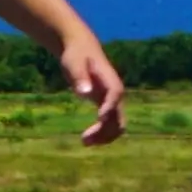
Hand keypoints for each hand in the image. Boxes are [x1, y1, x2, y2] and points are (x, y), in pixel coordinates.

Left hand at [56, 32, 130, 146]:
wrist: (81, 49)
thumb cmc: (76, 54)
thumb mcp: (73, 63)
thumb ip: (79, 77)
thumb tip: (84, 93)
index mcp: (110, 80)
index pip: (115, 94)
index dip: (110, 106)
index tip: (100, 118)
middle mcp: (115, 93)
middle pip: (118, 115)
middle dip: (105, 130)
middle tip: (84, 139)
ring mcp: (112, 100)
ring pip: (116, 124)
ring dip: (104, 136)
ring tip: (84, 142)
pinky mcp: (106, 105)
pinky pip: (109, 124)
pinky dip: (102, 133)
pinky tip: (87, 139)